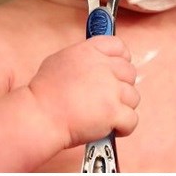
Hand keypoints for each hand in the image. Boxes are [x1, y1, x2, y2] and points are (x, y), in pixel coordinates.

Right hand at [34, 28, 140, 152]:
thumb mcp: (60, 60)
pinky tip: (110, 129)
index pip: (119, 47)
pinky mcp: (113, 112)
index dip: (122, 60)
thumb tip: (92, 64)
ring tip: (106, 116)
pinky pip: (132, 120)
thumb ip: (82, 59)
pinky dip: (124, 127)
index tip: (118, 71)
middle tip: (109, 100)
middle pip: (130, 73)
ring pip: (133, 98)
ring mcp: (111, 90)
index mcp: (90, 51)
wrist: (42, 115)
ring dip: (123, 109)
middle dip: (122, 88)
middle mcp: (103, 67)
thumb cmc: (44, 94)